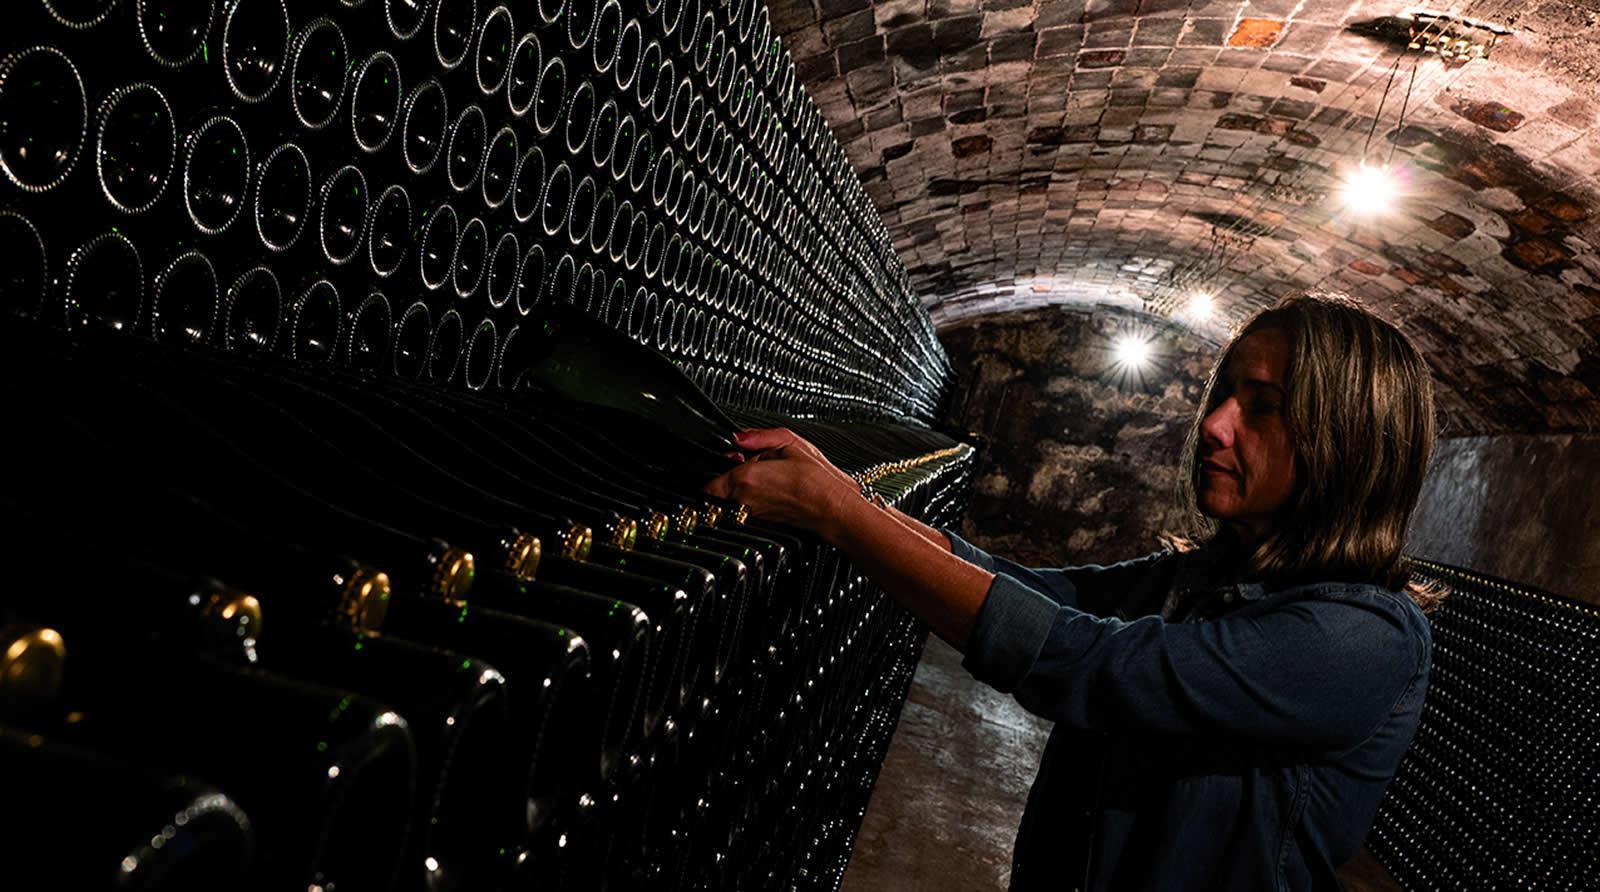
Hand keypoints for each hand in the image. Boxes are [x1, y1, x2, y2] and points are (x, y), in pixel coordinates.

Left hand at [703, 428, 858, 532]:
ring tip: (761, 477)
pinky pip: (746, 508)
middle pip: (717, 492)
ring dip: (739, 488)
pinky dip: (752, 498)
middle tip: (743, 465)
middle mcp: (743, 500)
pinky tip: (770, 489)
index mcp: (744, 478)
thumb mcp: (788, 443)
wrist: (831, 507)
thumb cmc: (815, 479)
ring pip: (731, 500)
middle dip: (726, 477)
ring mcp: (751, 514)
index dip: (714, 470)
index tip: (725, 461)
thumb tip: (738, 437)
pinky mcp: (762, 522)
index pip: (707, 485)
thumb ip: (757, 437)